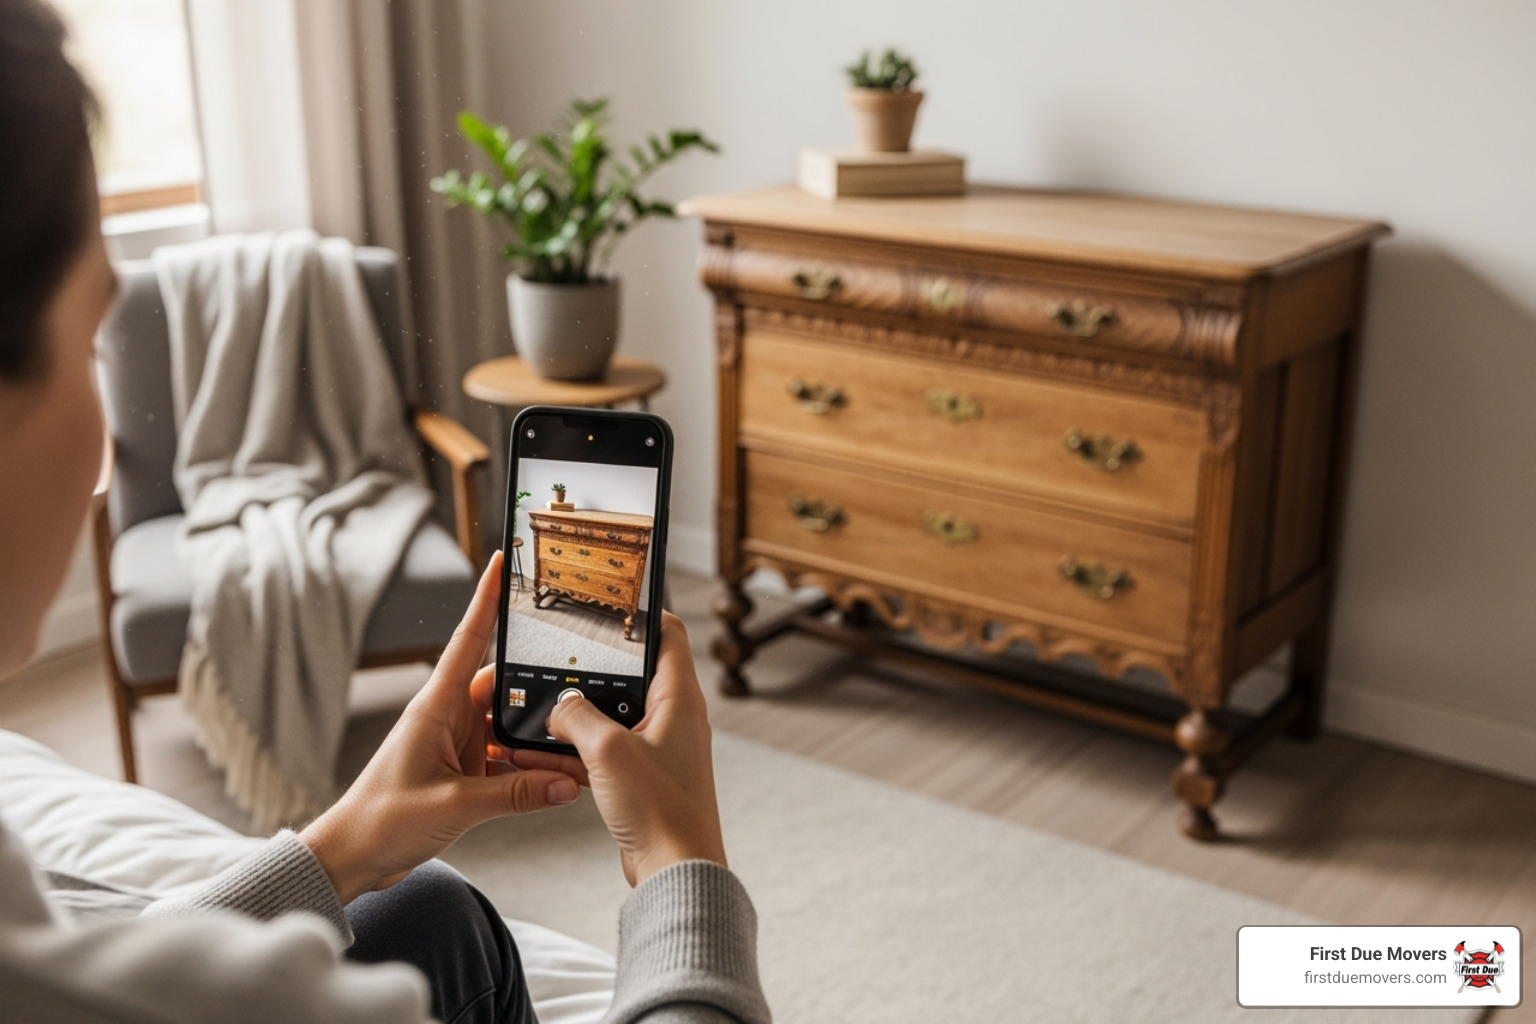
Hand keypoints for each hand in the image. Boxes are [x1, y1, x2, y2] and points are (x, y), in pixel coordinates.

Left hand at [300, 551, 579, 902]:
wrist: (353, 858)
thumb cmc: (382, 821)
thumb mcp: (455, 805)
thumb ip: (515, 794)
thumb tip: (566, 783)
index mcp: (436, 707)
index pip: (468, 640)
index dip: (486, 599)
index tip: (502, 562)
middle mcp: (448, 717)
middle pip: (505, 686)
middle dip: (541, 687)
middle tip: (579, 686)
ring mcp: (457, 743)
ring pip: (510, 725)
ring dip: (537, 736)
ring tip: (574, 743)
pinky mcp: (463, 771)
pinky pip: (507, 758)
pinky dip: (529, 767)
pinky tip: (554, 778)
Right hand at [506, 613, 726, 886]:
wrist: (674, 872)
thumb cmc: (660, 810)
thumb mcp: (607, 751)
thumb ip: (577, 717)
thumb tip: (558, 706)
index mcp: (679, 697)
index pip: (669, 633)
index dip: (642, 613)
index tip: (609, 602)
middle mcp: (673, 717)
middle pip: (630, 675)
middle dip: (590, 669)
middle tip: (557, 657)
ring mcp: (657, 748)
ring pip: (610, 716)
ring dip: (573, 715)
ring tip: (534, 708)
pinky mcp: (641, 777)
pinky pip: (602, 752)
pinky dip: (573, 750)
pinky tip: (535, 751)